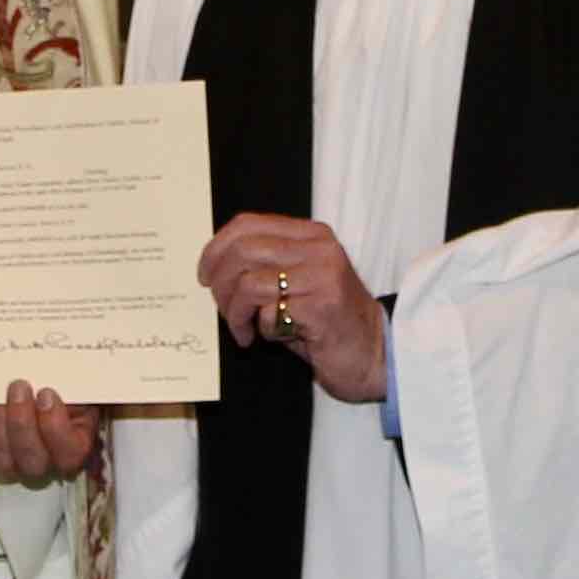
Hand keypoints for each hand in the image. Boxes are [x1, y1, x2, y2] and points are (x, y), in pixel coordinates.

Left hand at [0, 382, 98, 487]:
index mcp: (73, 447)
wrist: (32, 381)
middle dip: (22, 424)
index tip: (46, 393)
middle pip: (32, 462)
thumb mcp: (73, 383)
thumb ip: (71, 384)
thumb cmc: (58, 384)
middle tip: (18, 387)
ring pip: (1, 458)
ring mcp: (10, 462)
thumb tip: (62, 374)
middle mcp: (42, 463)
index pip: (70, 453)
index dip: (56, 427)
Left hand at [201, 213, 384, 404]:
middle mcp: (319, 249)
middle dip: (220, 283)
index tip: (205, 274)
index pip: (248, 224)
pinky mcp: (322, 307)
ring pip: (249, 282)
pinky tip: (267, 338)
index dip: (216, 248)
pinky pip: (268, 311)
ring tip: (243, 329)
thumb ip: (266, 265)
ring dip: (235, 312)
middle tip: (223, 308)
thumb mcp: (297, 282)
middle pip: (243, 250)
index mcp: (311, 235)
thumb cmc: (328, 322)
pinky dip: (259, 328)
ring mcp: (322, 276)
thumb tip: (215, 265)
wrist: (373, 354)